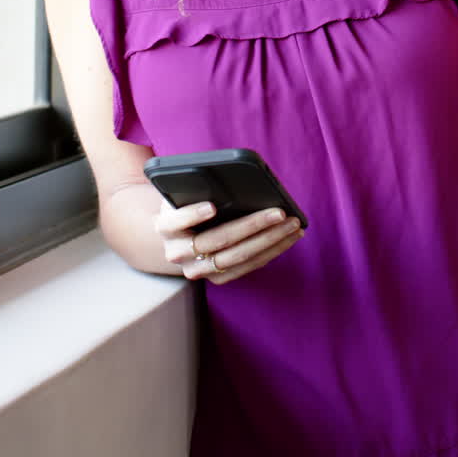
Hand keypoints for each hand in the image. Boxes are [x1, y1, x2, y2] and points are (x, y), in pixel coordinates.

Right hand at [154, 200, 303, 285]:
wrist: (178, 235)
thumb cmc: (185, 204)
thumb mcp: (183, 193)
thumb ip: (196, 187)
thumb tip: (227, 178)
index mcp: (165, 226)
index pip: (177, 220)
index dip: (193, 214)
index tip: (212, 206)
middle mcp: (177, 252)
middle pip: (218, 240)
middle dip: (252, 225)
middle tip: (279, 212)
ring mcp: (197, 269)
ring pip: (237, 257)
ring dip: (270, 241)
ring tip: (292, 225)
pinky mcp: (216, 278)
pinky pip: (247, 267)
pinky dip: (271, 252)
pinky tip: (288, 237)